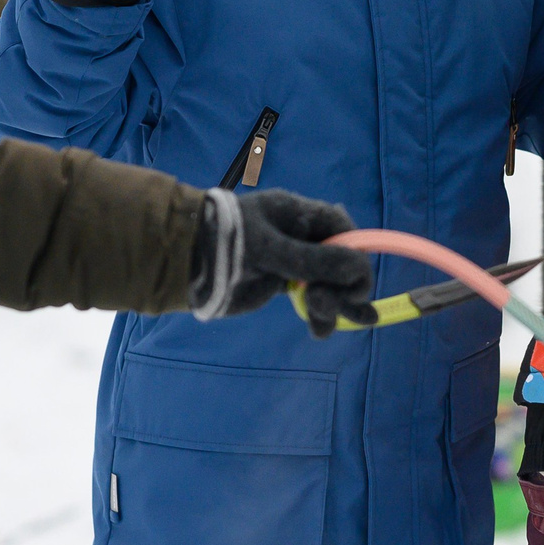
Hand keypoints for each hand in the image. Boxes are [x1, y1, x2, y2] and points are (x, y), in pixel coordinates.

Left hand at [190, 188, 375, 335]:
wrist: (183, 264)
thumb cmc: (226, 244)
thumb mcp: (272, 249)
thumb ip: (315, 260)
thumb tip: (360, 268)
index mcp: (299, 214)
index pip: (343, 230)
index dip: (354, 254)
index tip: (355, 280)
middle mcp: (300, 236)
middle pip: (339, 260)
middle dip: (342, 285)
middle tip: (329, 305)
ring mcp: (292, 261)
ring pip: (329, 283)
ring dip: (334, 304)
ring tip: (323, 324)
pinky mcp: (281, 284)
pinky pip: (311, 298)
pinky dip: (319, 314)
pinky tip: (321, 330)